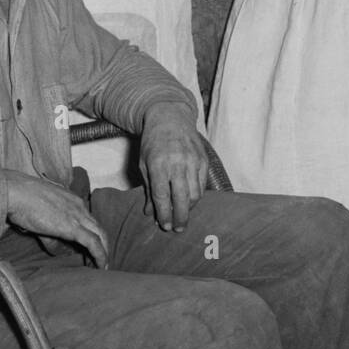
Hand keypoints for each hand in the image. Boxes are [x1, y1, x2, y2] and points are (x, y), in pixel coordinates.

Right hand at [6, 173, 108, 267]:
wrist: (16, 193)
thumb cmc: (23, 201)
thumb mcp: (41, 217)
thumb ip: (51, 235)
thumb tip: (57, 251)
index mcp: (73, 201)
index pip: (89, 221)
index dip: (93, 236)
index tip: (90, 250)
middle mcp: (79, 206)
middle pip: (99, 228)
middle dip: (103, 245)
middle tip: (101, 261)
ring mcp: (77, 215)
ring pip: (100, 235)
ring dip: (104, 252)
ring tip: (103, 266)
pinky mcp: (72, 227)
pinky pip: (93, 243)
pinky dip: (100, 255)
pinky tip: (100, 265)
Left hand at [138, 109, 209, 231]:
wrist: (170, 118)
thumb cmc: (153, 142)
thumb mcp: (144, 164)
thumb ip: (149, 189)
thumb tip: (151, 213)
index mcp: (159, 165)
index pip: (163, 197)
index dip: (164, 214)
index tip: (165, 226)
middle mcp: (178, 164)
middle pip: (182, 199)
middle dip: (180, 217)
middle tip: (177, 229)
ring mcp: (193, 161)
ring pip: (195, 194)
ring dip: (189, 209)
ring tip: (183, 215)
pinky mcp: (203, 160)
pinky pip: (202, 184)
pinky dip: (197, 196)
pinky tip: (190, 200)